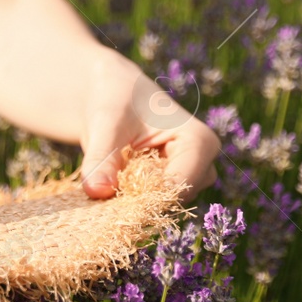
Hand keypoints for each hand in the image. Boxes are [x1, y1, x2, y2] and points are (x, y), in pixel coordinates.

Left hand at [78, 62, 220, 201]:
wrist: (114, 97)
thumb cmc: (115, 101)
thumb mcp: (105, 124)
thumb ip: (102, 158)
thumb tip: (96, 191)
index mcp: (200, 141)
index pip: (178, 184)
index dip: (142, 193)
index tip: (107, 189)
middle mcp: (205, 164)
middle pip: (172, 198)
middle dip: (136, 195)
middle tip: (104, 177)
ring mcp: (192, 178)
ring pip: (162, 204)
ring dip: (132, 196)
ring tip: (111, 169)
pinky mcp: (175, 187)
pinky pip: (154, 204)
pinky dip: (130, 197)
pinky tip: (114, 178)